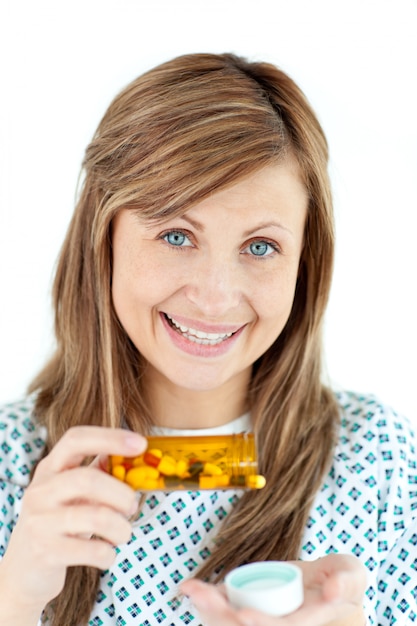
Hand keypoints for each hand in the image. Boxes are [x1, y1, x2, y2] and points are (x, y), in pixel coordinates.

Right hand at [0, 426, 145, 621]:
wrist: (24, 570)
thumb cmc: (60, 522)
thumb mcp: (73, 491)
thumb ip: (99, 471)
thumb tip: (136, 452)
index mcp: (50, 468)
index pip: (76, 439)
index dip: (110, 437)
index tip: (141, 444)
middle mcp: (40, 490)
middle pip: (88, 479)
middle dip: (121, 494)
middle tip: (133, 506)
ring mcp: (40, 522)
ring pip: (95, 517)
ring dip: (121, 528)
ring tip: (123, 533)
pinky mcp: (45, 552)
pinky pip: (92, 551)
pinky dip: (109, 554)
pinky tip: (107, 555)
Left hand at [181, 554, 366, 625]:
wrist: (330, 588)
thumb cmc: (342, 580)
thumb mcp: (352, 574)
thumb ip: (346, 579)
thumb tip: (332, 591)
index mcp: (304, 622)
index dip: (264, 624)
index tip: (242, 614)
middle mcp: (283, 625)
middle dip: (220, 615)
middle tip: (196, 593)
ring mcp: (268, 620)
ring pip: (233, 625)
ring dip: (209, 610)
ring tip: (190, 589)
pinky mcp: (256, 613)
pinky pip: (228, 613)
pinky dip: (210, 603)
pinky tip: (193, 589)